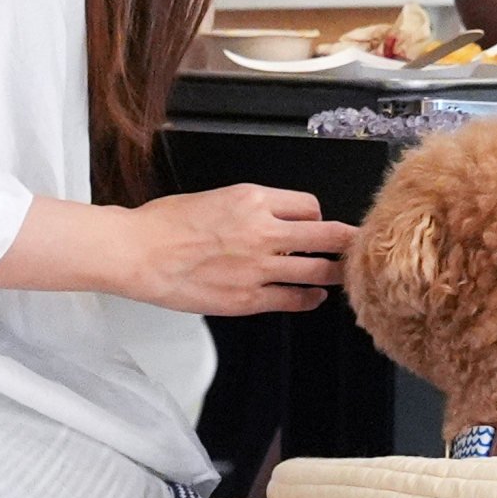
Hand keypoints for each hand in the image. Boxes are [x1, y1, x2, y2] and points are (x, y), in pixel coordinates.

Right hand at [116, 185, 351, 315]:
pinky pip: (292, 299)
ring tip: (343, 275)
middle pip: (326, 237)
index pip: (308, 207)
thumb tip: (270, 220)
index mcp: (253, 199)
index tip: (316, 225)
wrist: (138, 253)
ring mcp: (258, 268)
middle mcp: (263, 231)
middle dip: (346, 242)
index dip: (315, 217)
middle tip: (358, 246)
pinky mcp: (248, 299)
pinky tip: (314, 298)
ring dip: (334, 273)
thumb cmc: (164, 224)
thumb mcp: (214, 198)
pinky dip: (309, 299)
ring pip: (316, 271)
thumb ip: (249, 209)